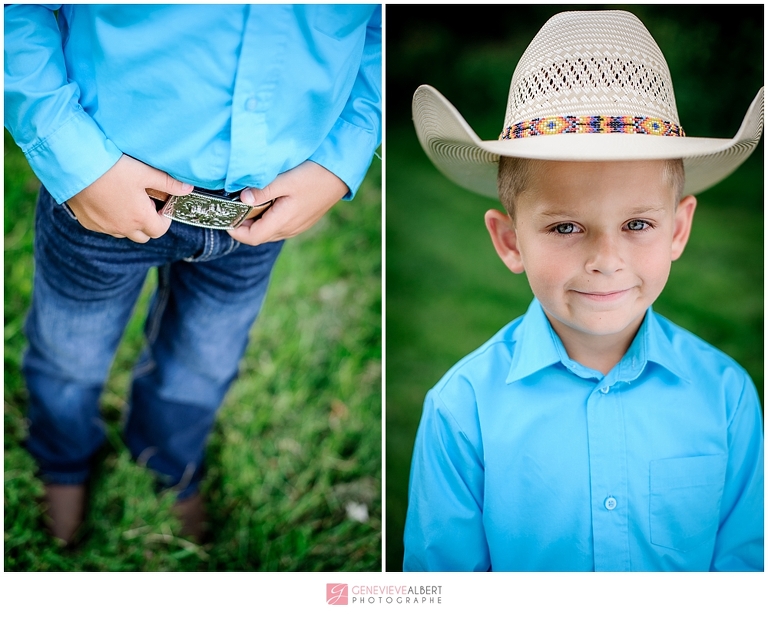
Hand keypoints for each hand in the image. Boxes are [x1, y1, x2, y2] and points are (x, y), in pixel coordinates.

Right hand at [66, 155, 192, 242]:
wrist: (74, 164)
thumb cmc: (113, 167)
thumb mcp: (145, 172)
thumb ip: (169, 183)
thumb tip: (188, 189)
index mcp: (140, 218)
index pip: (160, 230)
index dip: (165, 218)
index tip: (162, 205)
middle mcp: (122, 228)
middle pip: (143, 235)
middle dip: (148, 223)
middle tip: (146, 203)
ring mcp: (103, 227)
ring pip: (123, 233)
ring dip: (129, 222)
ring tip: (127, 200)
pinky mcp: (87, 222)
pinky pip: (104, 227)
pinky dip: (110, 219)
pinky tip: (108, 201)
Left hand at [227, 161, 347, 245]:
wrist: (341, 174)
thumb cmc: (314, 175)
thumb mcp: (285, 179)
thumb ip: (262, 190)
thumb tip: (242, 199)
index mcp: (283, 221)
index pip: (252, 237)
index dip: (235, 231)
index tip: (224, 217)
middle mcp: (290, 229)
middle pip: (259, 236)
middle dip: (243, 226)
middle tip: (233, 207)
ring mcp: (298, 226)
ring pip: (270, 232)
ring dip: (256, 222)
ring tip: (248, 204)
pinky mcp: (303, 221)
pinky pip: (280, 226)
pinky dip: (268, 219)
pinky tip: (268, 203)